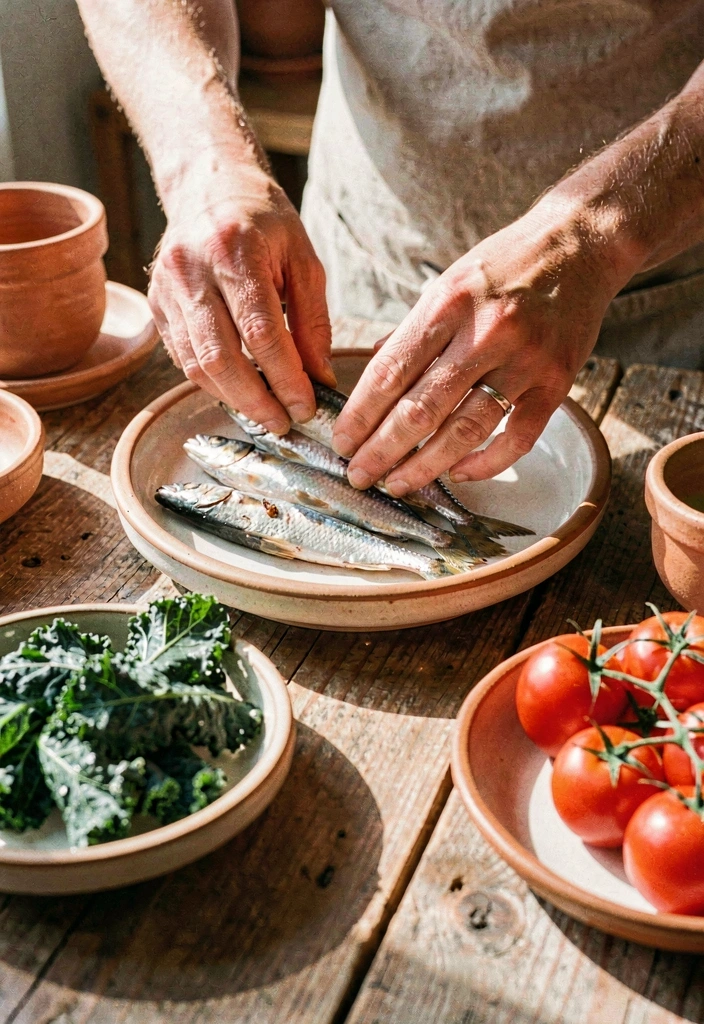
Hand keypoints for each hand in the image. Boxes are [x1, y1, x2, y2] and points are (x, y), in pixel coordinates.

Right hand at [149, 154, 334, 432]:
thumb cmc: (264, 221)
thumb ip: (313, 320)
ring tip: (266, 414)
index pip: (261, 333)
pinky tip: (240, 390)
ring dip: (233, 398)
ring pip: (197, 365)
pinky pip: (184, 357)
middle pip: (222, 357)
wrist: (208, 185)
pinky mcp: (156, 304)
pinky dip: (213, 382)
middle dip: (256, 400)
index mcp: (234, 251)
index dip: (285, 378)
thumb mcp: (303, 259)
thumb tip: (319, 378)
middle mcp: (191, 270)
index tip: (306, 406)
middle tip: (284, 424)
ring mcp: (166, 289)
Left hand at [332, 200, 623, 491]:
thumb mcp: (448, 282)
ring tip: (398, 484)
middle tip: (360, 475)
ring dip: (425, 465)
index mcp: (446, 304)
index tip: (341, 442)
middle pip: (421, 408)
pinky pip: (517, 437)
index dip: (360, 415)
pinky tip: (458, 473)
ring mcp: (524, 360)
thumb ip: (413, 332)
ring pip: (465, 429)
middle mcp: (484, 332)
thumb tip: (372, 376)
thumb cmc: (504, 265)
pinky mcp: (557, 382)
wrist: (579, 243)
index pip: (390, 372)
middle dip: (382, 450)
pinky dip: (486, 463)